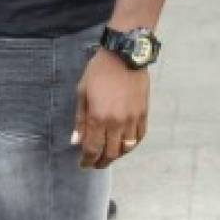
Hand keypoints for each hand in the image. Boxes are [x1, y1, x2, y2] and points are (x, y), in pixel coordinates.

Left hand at [72, 50, 148, 168]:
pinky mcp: (143, 114)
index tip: (83, 164)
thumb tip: (76, 142)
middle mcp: (116, 122)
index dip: (87, 161)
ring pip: (126, 148)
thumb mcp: (82, 92)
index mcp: (98, 117)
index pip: (93, 148)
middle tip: (95, 163)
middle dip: (101, 162)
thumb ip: (80, 120)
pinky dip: (132, 146)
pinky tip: (125, 146)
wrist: (124, 55)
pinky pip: (139, 137)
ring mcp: (132, 119)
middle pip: (110, 153)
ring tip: (109, 156)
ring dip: (116, 156)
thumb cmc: (99, 71)